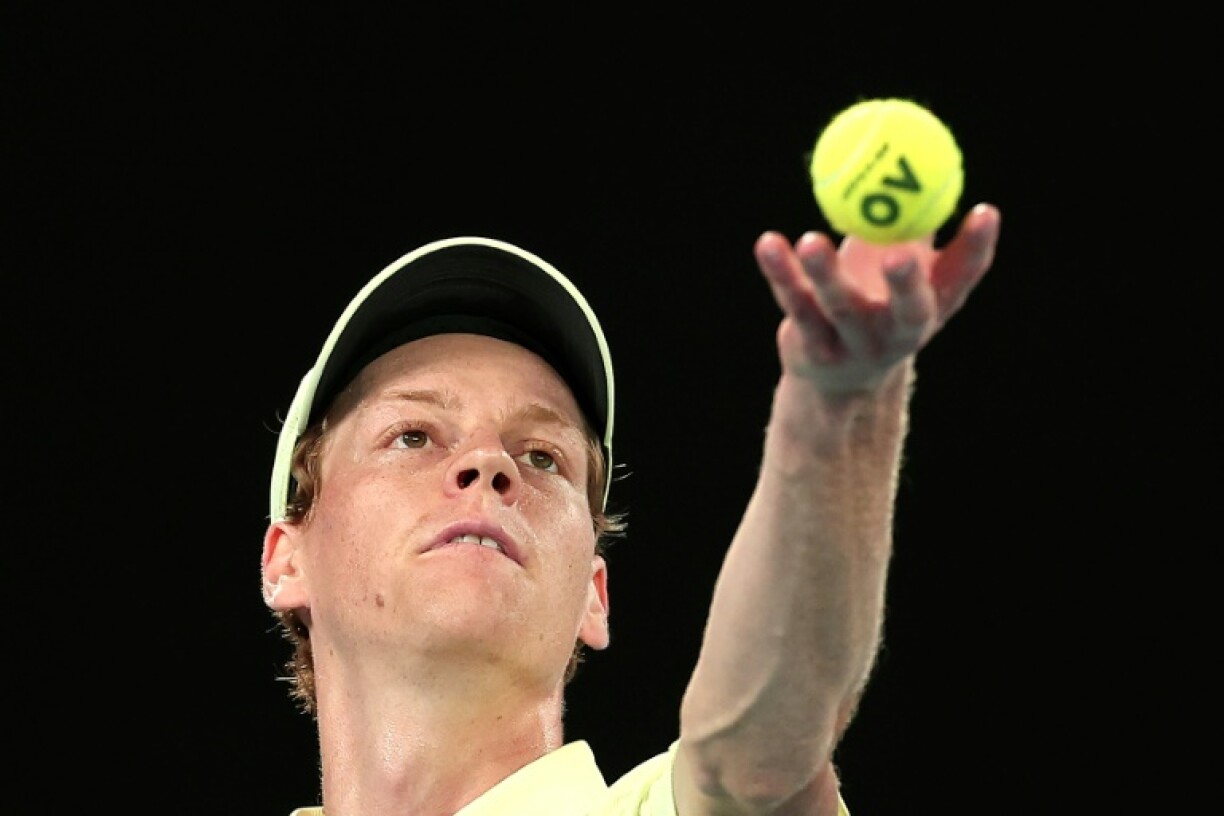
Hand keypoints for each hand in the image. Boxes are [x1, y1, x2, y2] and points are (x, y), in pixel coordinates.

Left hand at [754, 203, 1000, 394]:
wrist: (839, 376)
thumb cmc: (877, 301)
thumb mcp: (902, 266)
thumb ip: (913, 221)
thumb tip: (921, 154)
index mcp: (932, 308)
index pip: (962, 278)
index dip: (977, 247)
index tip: (986, 212)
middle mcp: (902, 334)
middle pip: (910, 310)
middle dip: (906, 283)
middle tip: (898, 255)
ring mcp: (858, 345)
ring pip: (841, 307)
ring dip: (826, 274)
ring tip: (811, 241)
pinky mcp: (816, 349)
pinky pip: (795, 305)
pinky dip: (781, 273)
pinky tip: (767, 244)